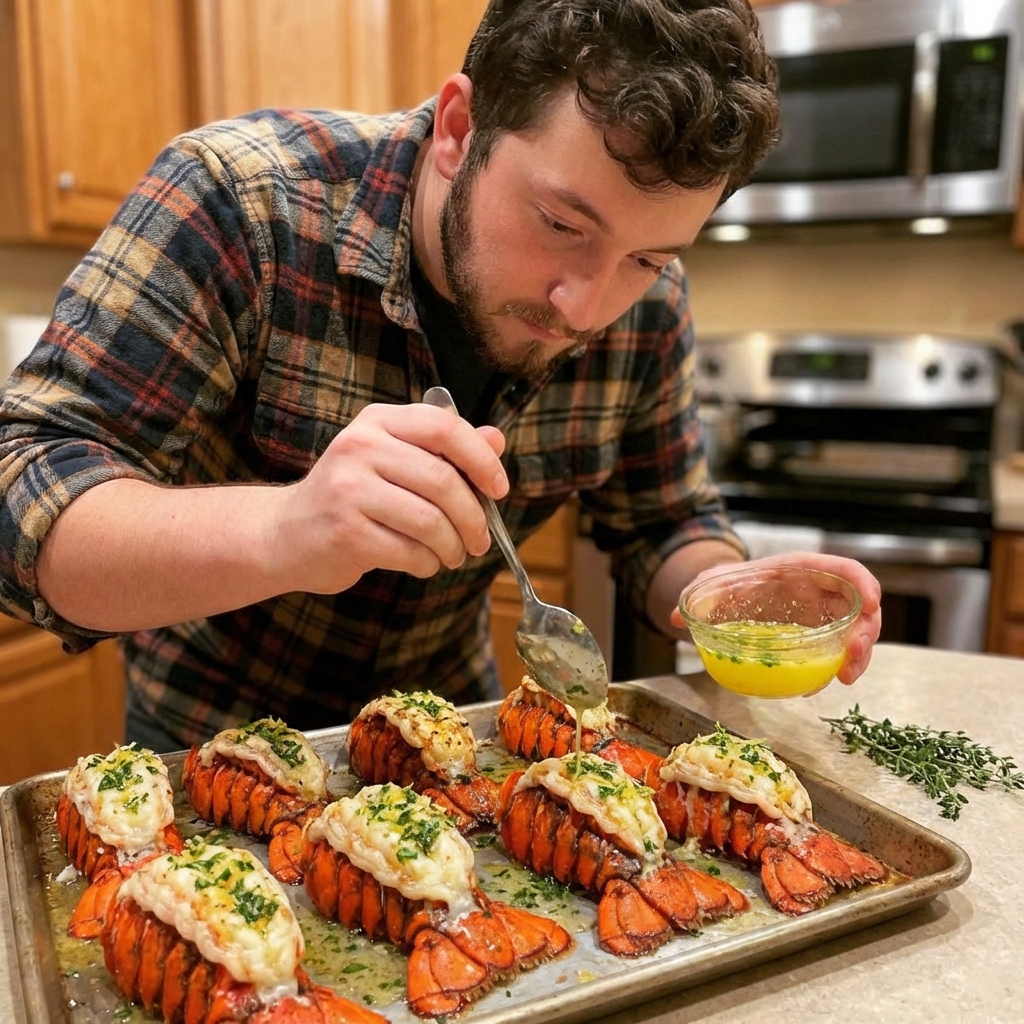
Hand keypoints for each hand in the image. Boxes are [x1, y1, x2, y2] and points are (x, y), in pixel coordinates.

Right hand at [277, 402, 507, 592]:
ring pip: (430, 521)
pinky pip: (409, 552)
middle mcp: (359, 447)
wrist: (284, 534)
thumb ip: (444, 450)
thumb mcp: (394, 462)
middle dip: (473, 518)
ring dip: (453, 546)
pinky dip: (427, 564)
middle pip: (443, 480)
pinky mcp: (345, 531)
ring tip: (454, 555)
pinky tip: (423, 563)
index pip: (444, 427)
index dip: (481, 459)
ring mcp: (348, 489)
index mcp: (377, 421)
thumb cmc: (351, 498)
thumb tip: (497, 439)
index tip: (499, 489)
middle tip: (480, 540)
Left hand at [668, 551, 881, 684]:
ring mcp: (820, 615)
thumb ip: (694, 594)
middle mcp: (817, 591)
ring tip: (844, 678)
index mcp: (799, 569)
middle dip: (866, 634)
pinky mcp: (815, 638)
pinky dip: (833, 668)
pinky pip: (834, 653)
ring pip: (854, 633)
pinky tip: (816, 686)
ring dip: (857, 657)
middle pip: (859, 607)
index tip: (871, 603)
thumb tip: (673, 617)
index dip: (863, 583)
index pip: (843, 569)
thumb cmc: (726, 584)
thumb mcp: (709, 584)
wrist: (726, 594)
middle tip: (852, 662)